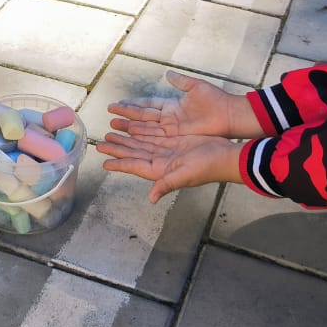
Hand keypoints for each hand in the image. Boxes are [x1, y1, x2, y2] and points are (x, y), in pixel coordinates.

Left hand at [97, 131, 238, 203]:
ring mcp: (167, 151)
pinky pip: (153, 136)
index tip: (104, 163)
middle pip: (134, 153)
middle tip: (100, 142)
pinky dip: (141, 132)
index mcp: (160, 170)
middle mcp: (161, 161)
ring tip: (111, 132)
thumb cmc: (207, 168)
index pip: (134, 166)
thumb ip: (166, 185)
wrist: (225, 156)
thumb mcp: (185, 176)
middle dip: (118, 148)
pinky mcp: (175, 142)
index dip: (119, 164)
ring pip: (141, 143)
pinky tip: (132, 127)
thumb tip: (152, 199)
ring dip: (126, 139)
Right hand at [107, 70, 257, 140]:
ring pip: (146, 129)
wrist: (230, 116)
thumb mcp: (196, 86)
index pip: (147, 105)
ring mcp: (172, 130)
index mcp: (172, 106)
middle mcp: (169, 119)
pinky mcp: (177, 138)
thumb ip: (181, 81)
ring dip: (130, 129)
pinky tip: (129, 139)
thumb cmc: (215, 101)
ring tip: (113, 129)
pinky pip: (155, 138)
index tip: (118, 105)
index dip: (132, 105)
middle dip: (126, 118)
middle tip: (109, 118)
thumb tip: (168, 73)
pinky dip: (142, 139)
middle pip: (142, 118)